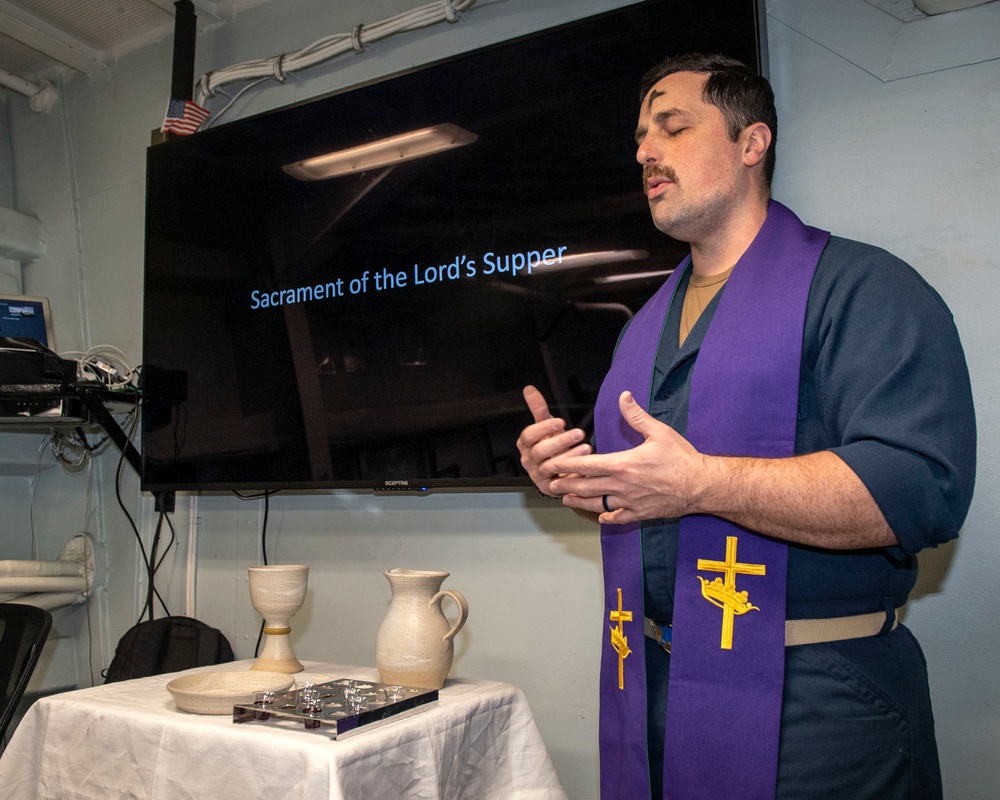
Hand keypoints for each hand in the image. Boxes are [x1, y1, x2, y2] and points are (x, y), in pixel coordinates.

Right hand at [516, 385, 591, 496]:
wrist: (556, 468)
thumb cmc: (551, 444)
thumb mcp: (546, 425)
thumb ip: (538, 408)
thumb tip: (529, 388)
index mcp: (525, 444)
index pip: (528, 436)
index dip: (543, 428)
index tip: (561, 422)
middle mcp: (528, 460)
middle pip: (539, 452)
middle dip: (560, 442)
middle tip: (579, 433)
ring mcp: (537, 475)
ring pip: (551, 467)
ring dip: (569, 457)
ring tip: (587, 448)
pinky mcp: (548, 488)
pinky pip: (560, 482)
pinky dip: (573, 474)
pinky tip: (586, 466)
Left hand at [545, 390, 708, 523]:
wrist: (701, 485)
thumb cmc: (681, 457)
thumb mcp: (659, 432)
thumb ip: (636, 416)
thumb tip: (624, 396)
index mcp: (623, 465)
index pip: (587, 466)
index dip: (567, 465)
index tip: (553, 464)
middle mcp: (622, 486)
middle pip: (586, 487)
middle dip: (566, 485)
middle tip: (550, 484)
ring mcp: (630, 502)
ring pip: (597, 504)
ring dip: (579, 501)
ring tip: (566, 498)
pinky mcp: (640, 513)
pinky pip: (618, 517)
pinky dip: (607, 516)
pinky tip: (600, 515)